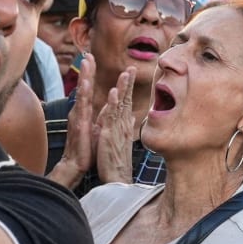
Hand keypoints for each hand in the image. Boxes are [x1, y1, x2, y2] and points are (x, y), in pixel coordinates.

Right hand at [49, 57, 99, 187]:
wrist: (75, 165)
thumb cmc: (86, 150)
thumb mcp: (95, 130)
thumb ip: (99, 119)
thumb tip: (105, 111)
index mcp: (84, 113)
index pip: (88, 90)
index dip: (89, 76)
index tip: (92, 61)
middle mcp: (79, 112)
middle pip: (83, 87)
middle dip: (86, 70)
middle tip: (88, 54)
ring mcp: (78, 117)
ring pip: (82, 92)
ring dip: (84, 77)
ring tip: (86, 63)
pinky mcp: (80, 124)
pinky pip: (82, 106)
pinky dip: (83, 94)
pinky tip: (85, 84)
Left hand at [96, 69, 136, 184]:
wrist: (115, 177)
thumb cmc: (116, 160)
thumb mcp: (120, 139)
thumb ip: (124, 126)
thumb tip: (130, 117)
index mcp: (123, 124)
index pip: (127, 101)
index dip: (128, 86)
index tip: (130, 72)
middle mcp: (123, 124)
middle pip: (127, 99)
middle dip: (129, 82)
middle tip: (132, 67)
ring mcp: (117, 129)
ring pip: (121, 104)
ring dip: (124, 88)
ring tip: (127, 73)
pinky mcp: (110, 134)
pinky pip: (112, 116)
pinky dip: (114, 103)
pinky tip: (115, 92)